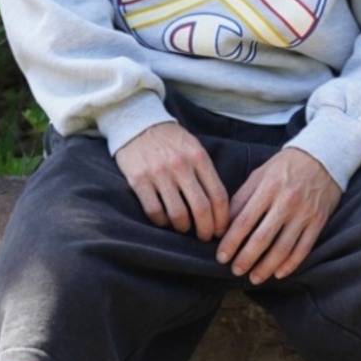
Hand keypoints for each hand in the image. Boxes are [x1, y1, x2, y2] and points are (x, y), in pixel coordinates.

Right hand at [115, 122, 229, 240]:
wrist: (137, 122)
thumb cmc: (170, 140)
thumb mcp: (194, 148)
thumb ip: (205, 173)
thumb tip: (218, 208)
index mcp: (199, 157)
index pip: (218, 195)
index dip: (222, 219)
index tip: (221, 231)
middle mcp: (181, 165)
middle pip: (201, 208)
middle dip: (206, 230)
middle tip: (205, 237)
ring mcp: (159, 173)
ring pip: (178, 214)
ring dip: (184, 228)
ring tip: (184, 228)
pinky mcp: (138, 180)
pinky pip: (154, 211)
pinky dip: (162, 222)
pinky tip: (164, 220)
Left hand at [216, 148, 341, 284]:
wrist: (324, 156)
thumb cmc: (285, 166)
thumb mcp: (259, 175)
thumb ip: (242, 198)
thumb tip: (224, 225)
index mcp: (267, 188)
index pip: (243, 221)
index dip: (230, 242)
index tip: (221, 257)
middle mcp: (286, 202)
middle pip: (262, 239)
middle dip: (245, 259)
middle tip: (234, 271)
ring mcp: (304, 213)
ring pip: (283, 248)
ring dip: (266, 267)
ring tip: (254, 277)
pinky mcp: (318, 222)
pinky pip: (303, 249)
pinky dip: (290, 264)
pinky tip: (278, 273)